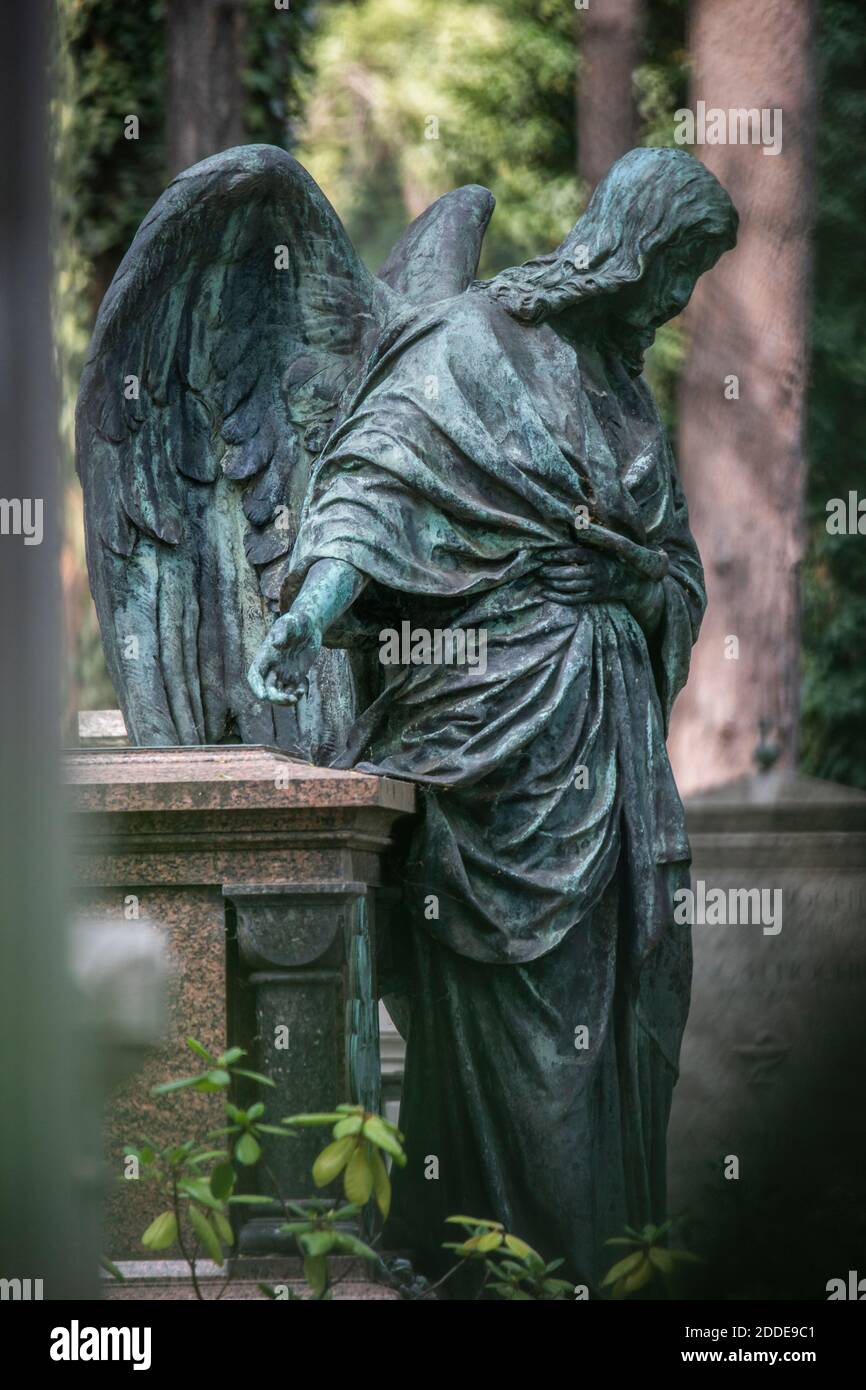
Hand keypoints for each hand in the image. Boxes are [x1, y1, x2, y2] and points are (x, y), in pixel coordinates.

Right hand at [247, 609, 321, 705]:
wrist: (312, 625)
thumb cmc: (299, 621)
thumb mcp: (292, 622)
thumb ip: (283, 631)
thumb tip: (276, 643)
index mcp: (266, 654)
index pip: (255, 674)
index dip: (256, 686)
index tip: (263, 696)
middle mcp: (272, 666)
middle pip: (266, 687)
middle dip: (274, 697)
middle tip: (288, 699)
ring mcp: (283, 672)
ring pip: (278, 692)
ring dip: (284, 700)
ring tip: (296, 697)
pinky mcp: (295, 675)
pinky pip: (291, 691)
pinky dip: (295, 695)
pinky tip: (302, 690)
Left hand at [537, 546, 662, 627]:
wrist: (628, 580)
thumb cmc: (608, 560)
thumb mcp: (599, 548)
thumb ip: (583, 542)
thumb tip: (565, 527)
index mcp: (594, 556)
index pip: (570, 554)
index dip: (553, 555)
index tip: (539, 555)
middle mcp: (594, 571)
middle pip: (566, 572)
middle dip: (548, 571)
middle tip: (536, 569)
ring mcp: (593, 585)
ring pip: (567, 586)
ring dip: (551, 583)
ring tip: (540, 578)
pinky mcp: (592, 597)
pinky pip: (571, 599)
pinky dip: (557, 597)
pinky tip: (546, 593)